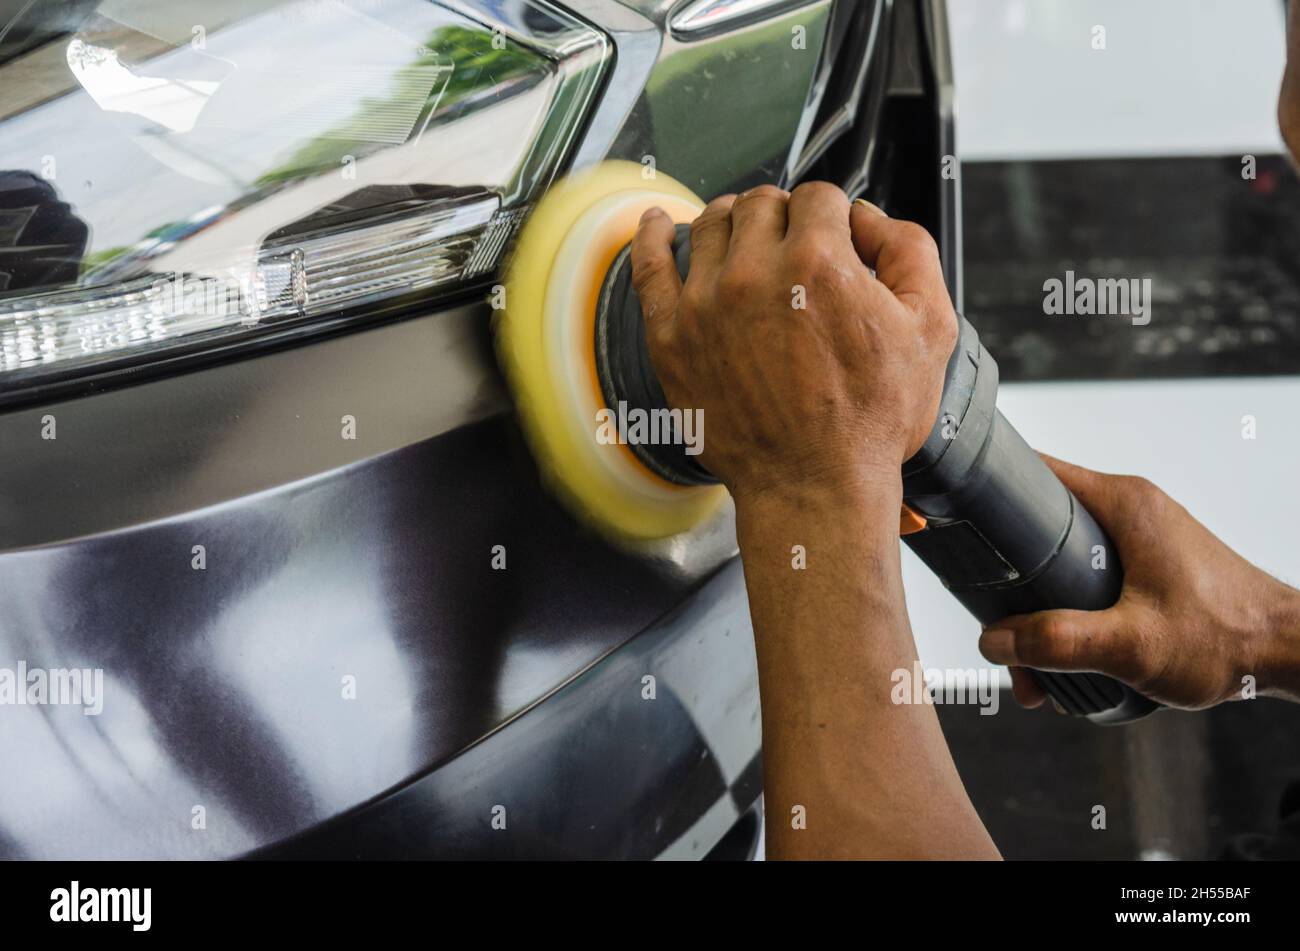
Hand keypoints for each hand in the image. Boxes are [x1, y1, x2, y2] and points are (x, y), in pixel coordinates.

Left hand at [629, 183, 956, 505]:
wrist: (814, 484)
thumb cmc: (871, 419)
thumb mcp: (930, 328)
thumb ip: (909, 251)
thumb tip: (868, 218)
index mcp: (818, 263)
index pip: (818, 197)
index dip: (832, 215)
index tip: (832, 239)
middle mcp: (753, 273)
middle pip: (763, 204)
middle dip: (785, 216)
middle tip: (795, 248)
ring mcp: (704, 304)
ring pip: (711, 224)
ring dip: (733, 220)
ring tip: (745, 237)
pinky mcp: (671, 337)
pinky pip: (649, 267)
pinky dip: (653, 235)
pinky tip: (660, 223)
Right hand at [980, 456, 1299, 709]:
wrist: (1286, 654)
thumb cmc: (1226, 637)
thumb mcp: (1131, 644)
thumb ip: (1058, 641)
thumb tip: (994, 640)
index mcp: (1123, 503)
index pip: (1036, 470)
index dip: (991, 490)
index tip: (958, 520)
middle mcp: (1129, 510)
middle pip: (1040, 527)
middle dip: (1012, 582)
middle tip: (998, 627)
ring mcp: (1138, 538)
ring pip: (1063, 563)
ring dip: (1041, 611)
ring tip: (1035, 669)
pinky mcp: (1147, 566)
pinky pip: (1089, 580)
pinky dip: (1070, 615)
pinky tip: (1069, 661)